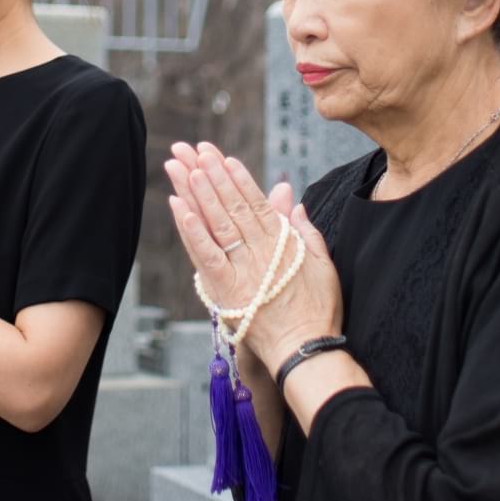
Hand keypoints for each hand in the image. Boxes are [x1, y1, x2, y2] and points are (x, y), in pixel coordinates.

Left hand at [164, 141, 341, 368]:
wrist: (306, 351)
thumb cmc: (317, 311)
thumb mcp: (321, 264)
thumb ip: (304, 229)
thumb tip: (290, 199)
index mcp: (281, 242)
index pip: (254, 201)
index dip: (235, 176)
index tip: (219, 155)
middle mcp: (259, 251)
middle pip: (230, 205)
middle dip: (209, 174)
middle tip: (189, 149)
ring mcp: (241, 269)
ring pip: (216, 223)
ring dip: (196, 192)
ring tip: (180, 167)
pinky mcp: (226, 290)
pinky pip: (206, 255)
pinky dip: (192, 231)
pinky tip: (178, 207)